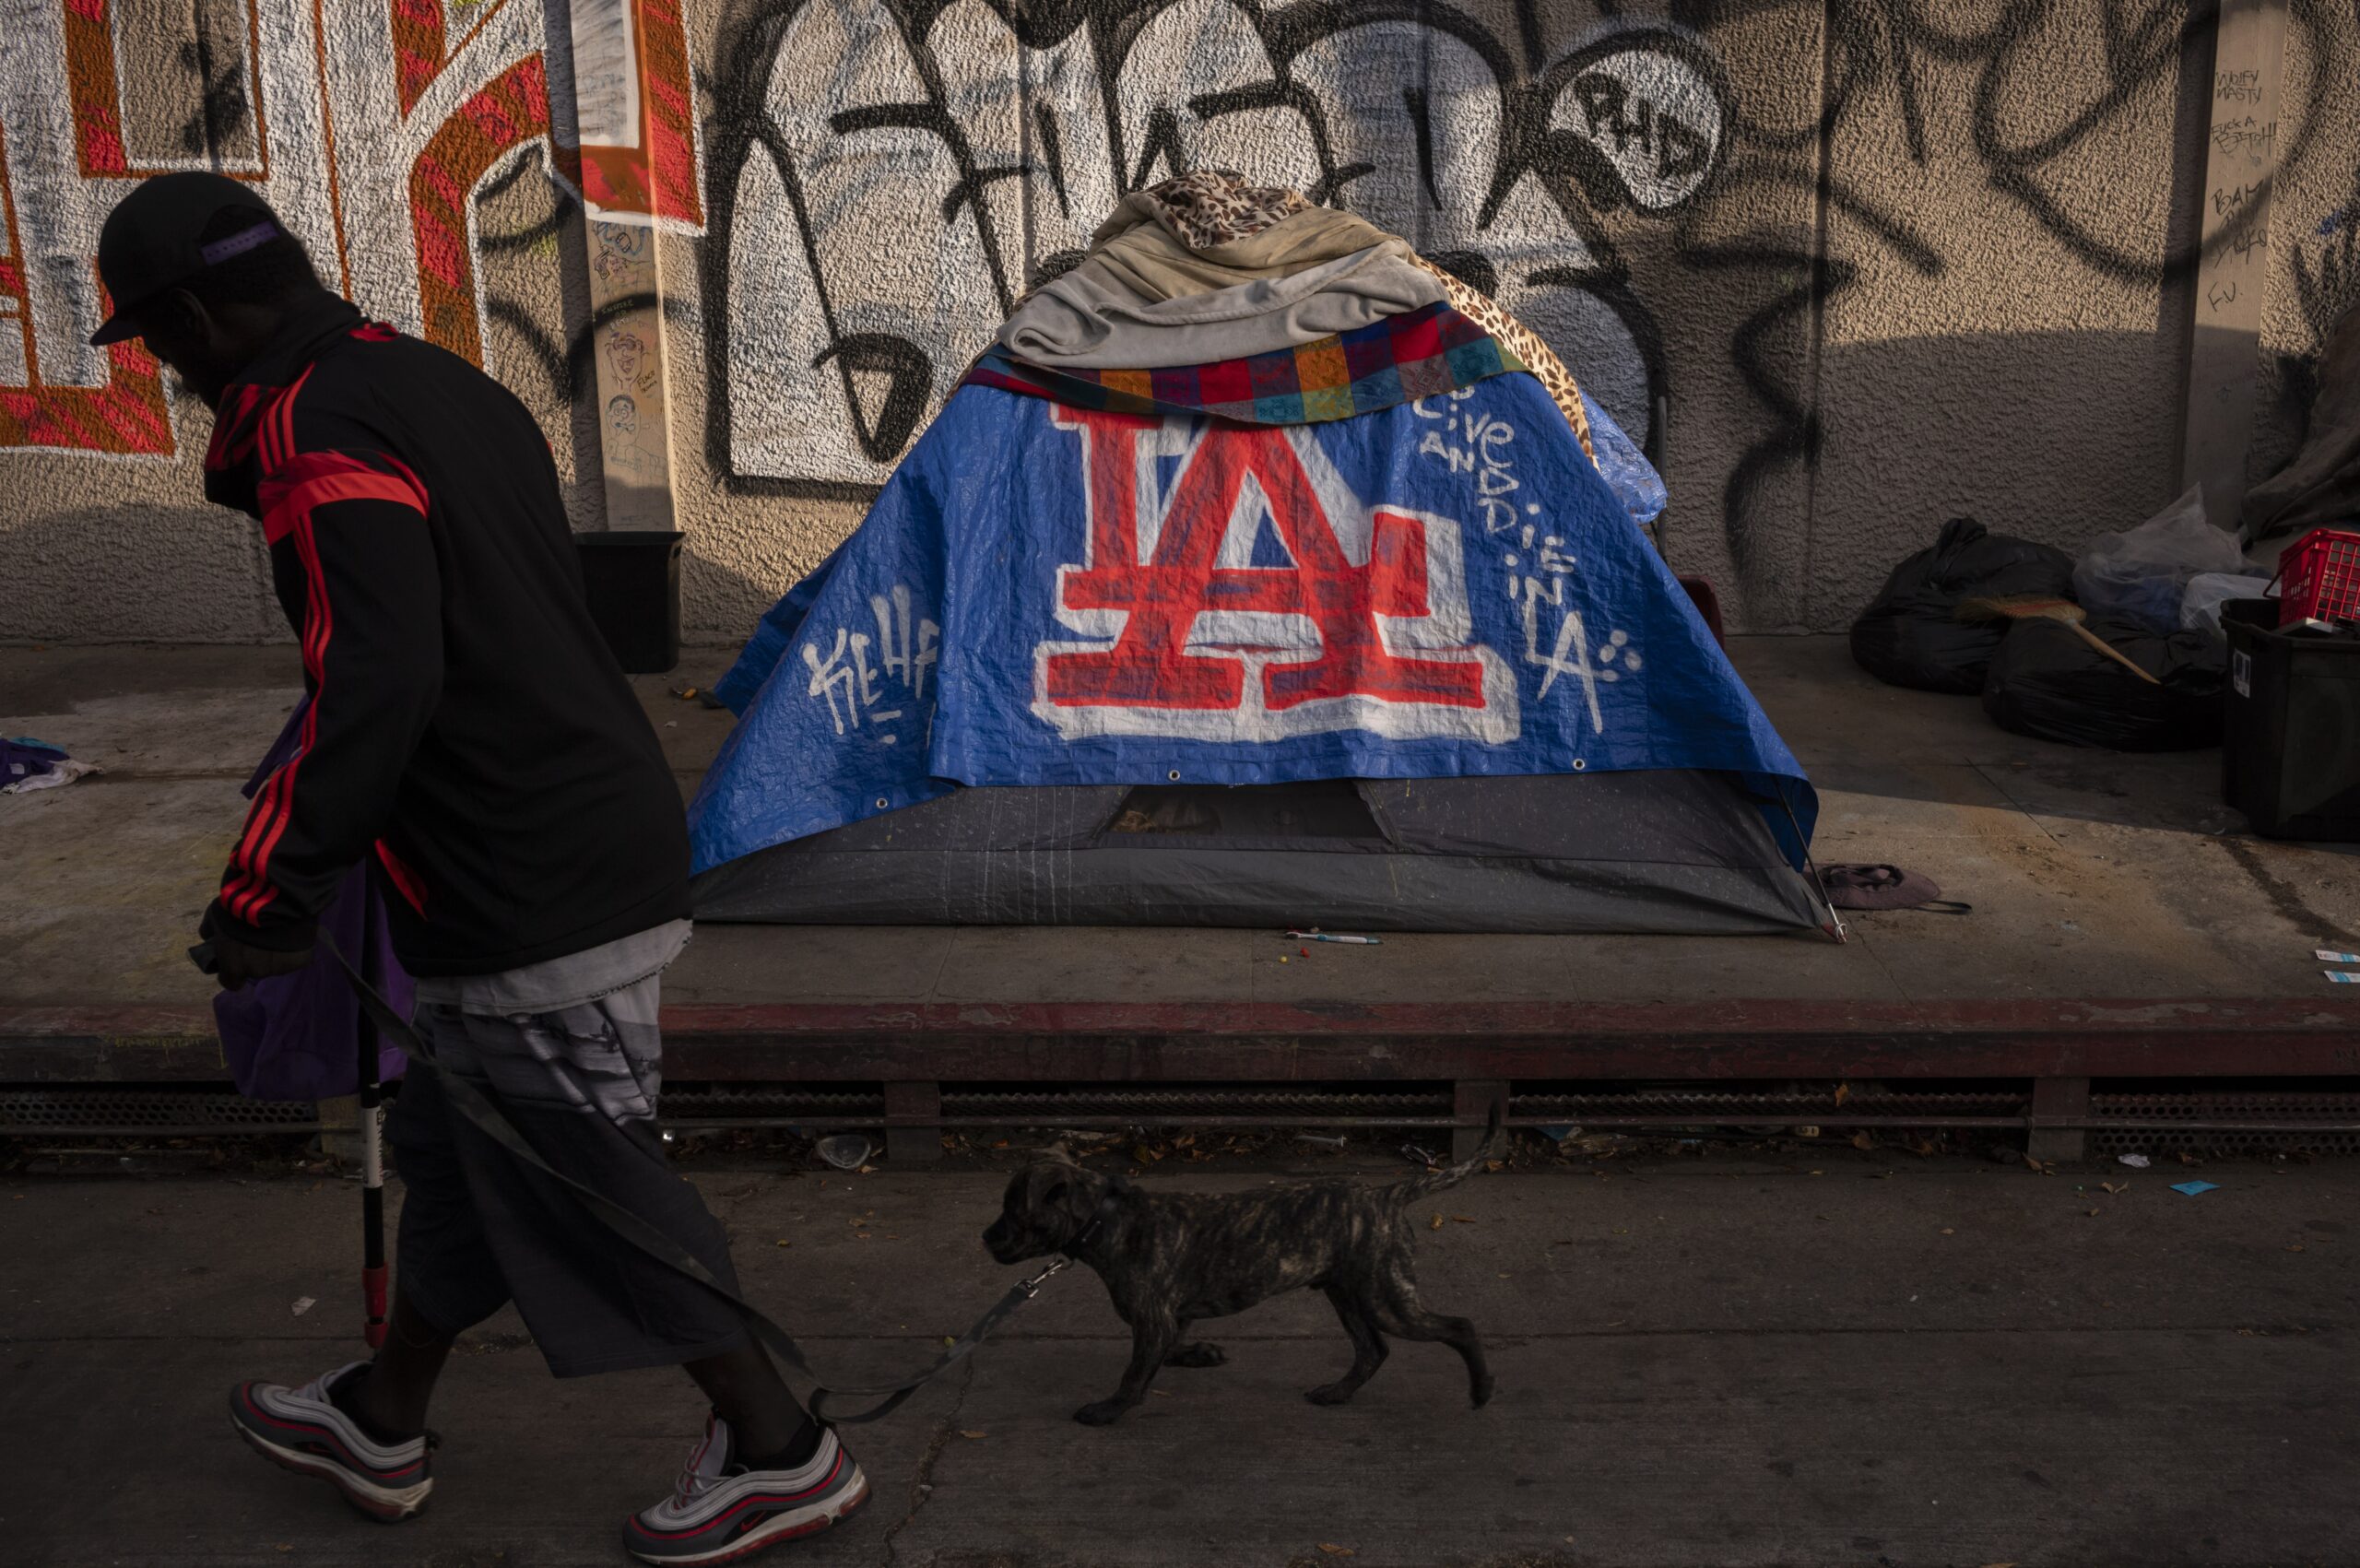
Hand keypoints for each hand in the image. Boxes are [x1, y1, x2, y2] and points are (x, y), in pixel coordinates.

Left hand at [197, 914, 313, 991]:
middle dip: (254, 957)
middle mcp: (257, 972)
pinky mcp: (301, 959)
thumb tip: (209, 938)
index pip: (231, 982)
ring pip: (275, 964)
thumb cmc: (239, 909)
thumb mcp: (214, 917)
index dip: (232, 972)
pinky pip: (294, 957)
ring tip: (275, 932)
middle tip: (257, 938)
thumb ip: (210, 932)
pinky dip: (291, 949)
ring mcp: (281, 967)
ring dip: (273, 953)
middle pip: (255, 970)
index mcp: (234, 966)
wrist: (275, 897)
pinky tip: (290, 934)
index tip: (235, 960)